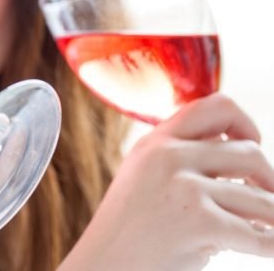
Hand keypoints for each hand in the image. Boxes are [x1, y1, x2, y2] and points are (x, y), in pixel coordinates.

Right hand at [60, 94, 273, 270]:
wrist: (103, 266)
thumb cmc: (129, 232)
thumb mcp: (144, 177)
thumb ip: (180, 157)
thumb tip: (244, 153)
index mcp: (155, 142)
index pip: (215, 106)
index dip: (246, 123)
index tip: (252, 145)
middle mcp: (168, 156)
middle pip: (250, 152)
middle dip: (270, 180)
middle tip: (267, 201)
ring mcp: (184, 188)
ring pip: (262, 199)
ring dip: (273, 219)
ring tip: (267, 232)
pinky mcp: (199, 221)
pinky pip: (260, 236)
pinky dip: (270, 246)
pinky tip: (267, 250)